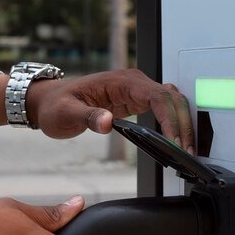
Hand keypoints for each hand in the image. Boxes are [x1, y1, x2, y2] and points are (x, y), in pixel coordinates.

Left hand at [25, 69, 193, 152]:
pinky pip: (162, 108)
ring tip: (186, 150)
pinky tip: (175, 141)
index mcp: (120, 81)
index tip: (175, 141)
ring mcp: (136, 90)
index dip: (171, 118)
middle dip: (183, 124)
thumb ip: (88, 117)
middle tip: (187, 152)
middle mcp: (133, 82)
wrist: (48, 101)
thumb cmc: (55, 105)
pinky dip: (173, 122)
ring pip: (172, 102)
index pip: (157, 96)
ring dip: (182, 123)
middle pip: (171, 98)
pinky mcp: (135, 100)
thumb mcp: (65, 113)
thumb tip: (108, 121)